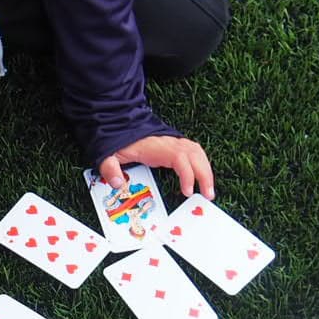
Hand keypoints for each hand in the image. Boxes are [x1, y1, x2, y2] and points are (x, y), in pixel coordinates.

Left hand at [98, 135, 214, 199]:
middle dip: (205, 175)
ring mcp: (174, 142)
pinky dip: (202, 164)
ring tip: (209, 191)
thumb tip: (117, 183)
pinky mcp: (175, 144)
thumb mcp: (109, 153)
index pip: (179, 158)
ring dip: (206, 171)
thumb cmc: (118, 139)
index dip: (187, 174)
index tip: (187, 191)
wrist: (120, 121)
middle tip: (208, 196)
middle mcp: (169, 142)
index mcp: (156, 146)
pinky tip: (204, 177)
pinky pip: (194, 152)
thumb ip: (110, 168)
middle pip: (195, 155)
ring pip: (198, 153)